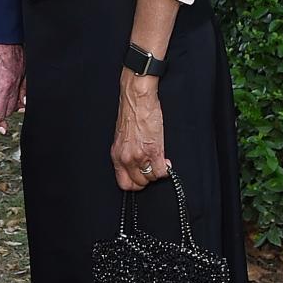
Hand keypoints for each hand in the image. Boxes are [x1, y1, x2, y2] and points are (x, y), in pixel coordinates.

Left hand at [111, 71, 169, 190]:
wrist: (137, 99)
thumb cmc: (131, 113)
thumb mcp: (122, 137)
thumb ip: (126, 153)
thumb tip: (135, 164)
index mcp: (117, 155)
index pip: (123, 183)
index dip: (135, 183)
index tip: (141, 177)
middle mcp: (126, 158)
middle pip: (139, 183)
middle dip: (147, 178)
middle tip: (152, 168)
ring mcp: (140, 156)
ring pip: (151, 178)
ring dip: (157, 172)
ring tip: (159, 162)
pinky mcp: (154, 151)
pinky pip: (161, 171)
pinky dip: (166, 169)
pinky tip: (165, 161)